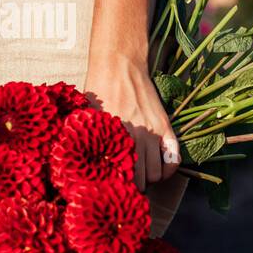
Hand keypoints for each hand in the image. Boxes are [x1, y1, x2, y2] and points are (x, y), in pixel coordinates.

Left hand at [84, 50, 179, 189]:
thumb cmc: (96, 90)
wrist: (118, 64)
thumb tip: (78, 165)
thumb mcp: (85, 117)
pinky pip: (173, 159)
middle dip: (132, 186)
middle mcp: (134, 139)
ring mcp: (152, 133)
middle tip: (125, 182)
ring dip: (149, 177)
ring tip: (140, 172)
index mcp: (112, 140)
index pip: (118, 180)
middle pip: (139, 182)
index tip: (111, 188)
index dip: (115, 188)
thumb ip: (86, 141)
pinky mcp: (165, 126)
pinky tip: (159, 167)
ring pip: (156, 174)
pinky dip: (168, 169)